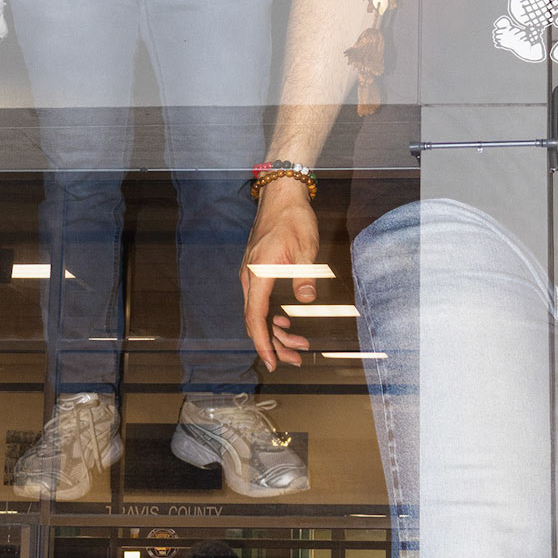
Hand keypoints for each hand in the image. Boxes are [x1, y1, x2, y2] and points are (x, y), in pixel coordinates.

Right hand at [240, 179, 319, 370]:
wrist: (281, 196)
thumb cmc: (293, 219)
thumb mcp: (305, 247)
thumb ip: (305, 275)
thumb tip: (307, 299)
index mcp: (259, 274)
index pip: (256, 317)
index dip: (263, 343)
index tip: (272, 362)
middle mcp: (250, 278)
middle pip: (256, 320)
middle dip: (274, 343)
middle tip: (297, 358)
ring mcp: (252, 275)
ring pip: (259, 313)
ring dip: (276, 331)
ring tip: (300, 343)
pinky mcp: (258, 271)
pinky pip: (261, 301)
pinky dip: (273, 316)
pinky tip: (288, 321)